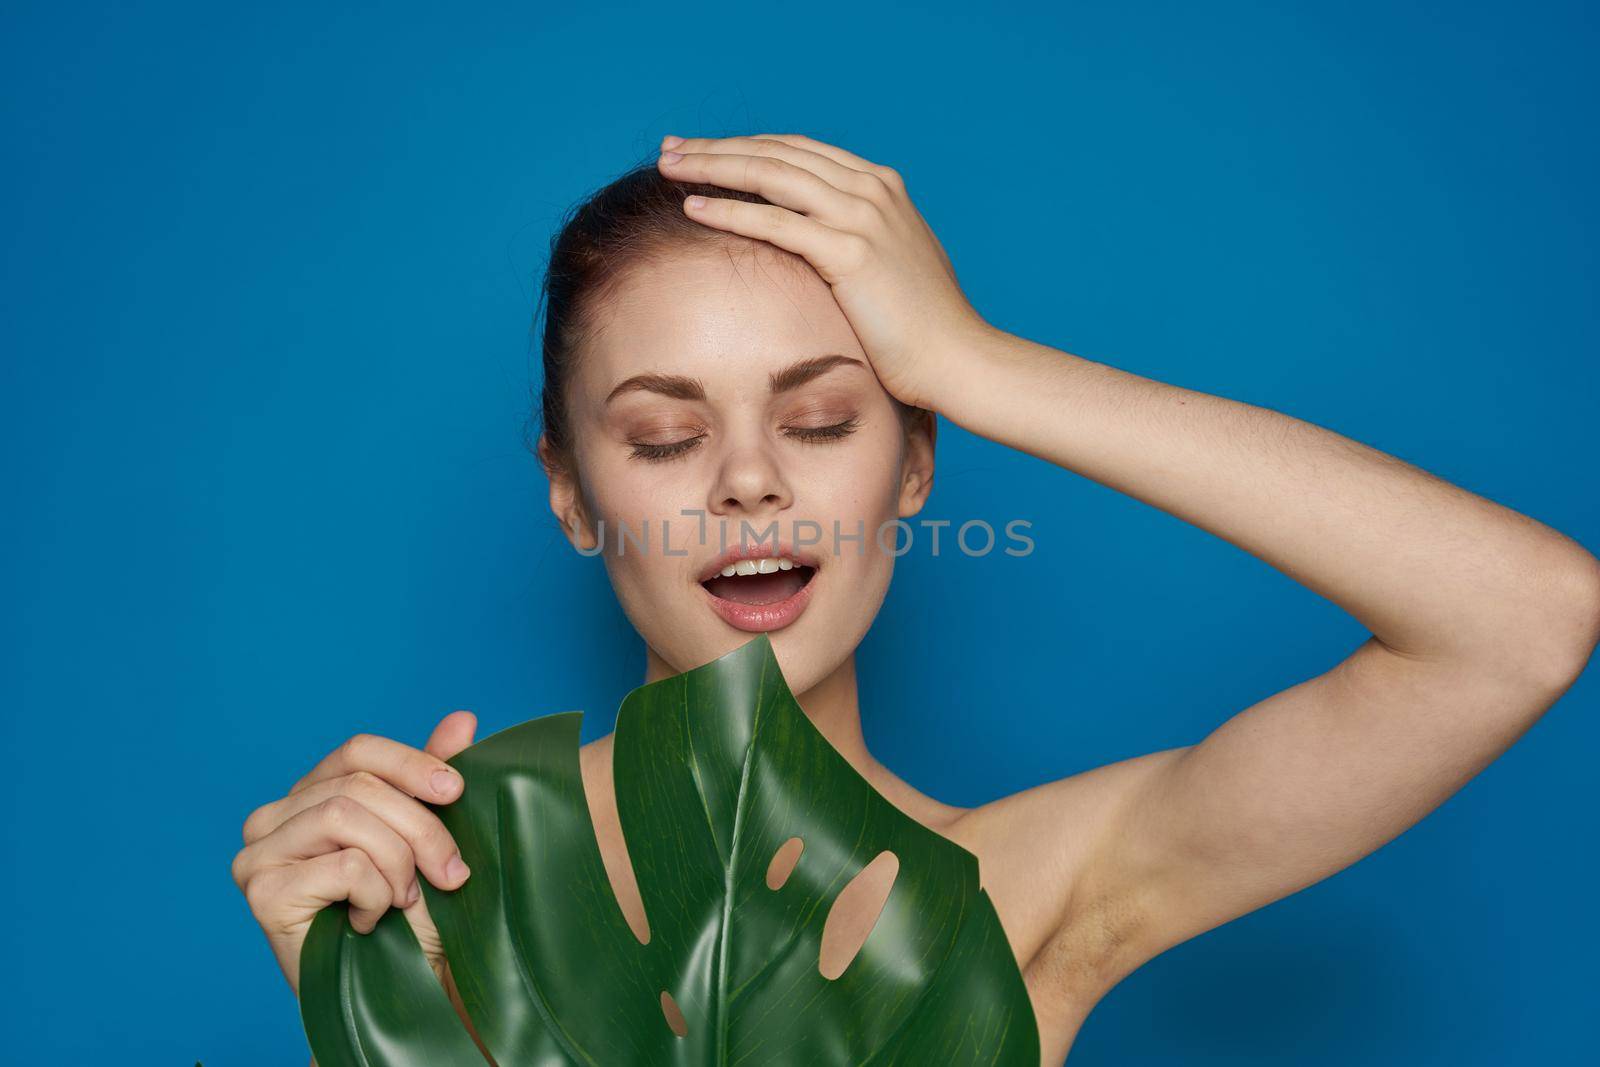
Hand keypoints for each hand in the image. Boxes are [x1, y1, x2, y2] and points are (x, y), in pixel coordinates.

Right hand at [231, 711, 476, 996]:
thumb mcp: (427, 838)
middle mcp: (272, 818)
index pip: (358, 750)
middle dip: (421, 828)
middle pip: (358, 785)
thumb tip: (464, 717)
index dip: (412, 764)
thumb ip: (433, 779)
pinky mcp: (262, 891)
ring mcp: (258, 854)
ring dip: (398, 862)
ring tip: (406, 900)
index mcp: (308, 795)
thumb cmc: (409, 918)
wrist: (398, 992)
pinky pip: (343, 864)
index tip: (458, 793)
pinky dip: (376, 894)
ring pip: (347, 816)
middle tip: (452, 875)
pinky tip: (369, 921)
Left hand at [656, 133, 992, 412]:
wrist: (958, 358)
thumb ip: (858, 240)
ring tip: (669, 166)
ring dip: (713, 166)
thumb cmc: (923, 327)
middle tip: (670, 146)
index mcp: (881, 186)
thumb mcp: (892, 265)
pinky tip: (693, 207)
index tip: (704, 150)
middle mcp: (872, 190)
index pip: (798, 150)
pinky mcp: (850, 252)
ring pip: (771, 175)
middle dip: (719, 147)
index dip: (747, 146)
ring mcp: (863, 217)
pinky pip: (775, 222)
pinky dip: (730, 210)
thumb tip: (822, 244)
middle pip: (778, 152)